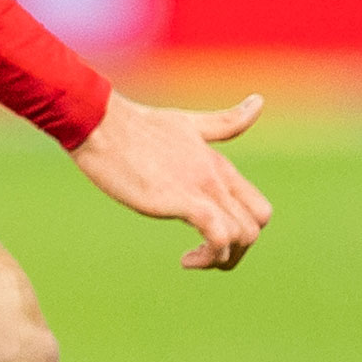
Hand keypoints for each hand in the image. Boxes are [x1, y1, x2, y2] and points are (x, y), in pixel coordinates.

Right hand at [71, 90, 273, 270]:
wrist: (102, 124)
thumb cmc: (137, 125)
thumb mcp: (188, 123)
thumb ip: (225, 122)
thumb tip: (259, 101)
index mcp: (220, 165)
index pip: (258, 206)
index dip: (243, 231)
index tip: (213, 240)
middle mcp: (217, 177)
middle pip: (257, 224)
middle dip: (237, 250)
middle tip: (205, 255)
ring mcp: (202, 188)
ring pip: (244, 235)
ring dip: (222, 258)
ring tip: (192, 259)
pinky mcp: (182, 200)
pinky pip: (219, 235)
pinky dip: (210, 256)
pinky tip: (185, 260)